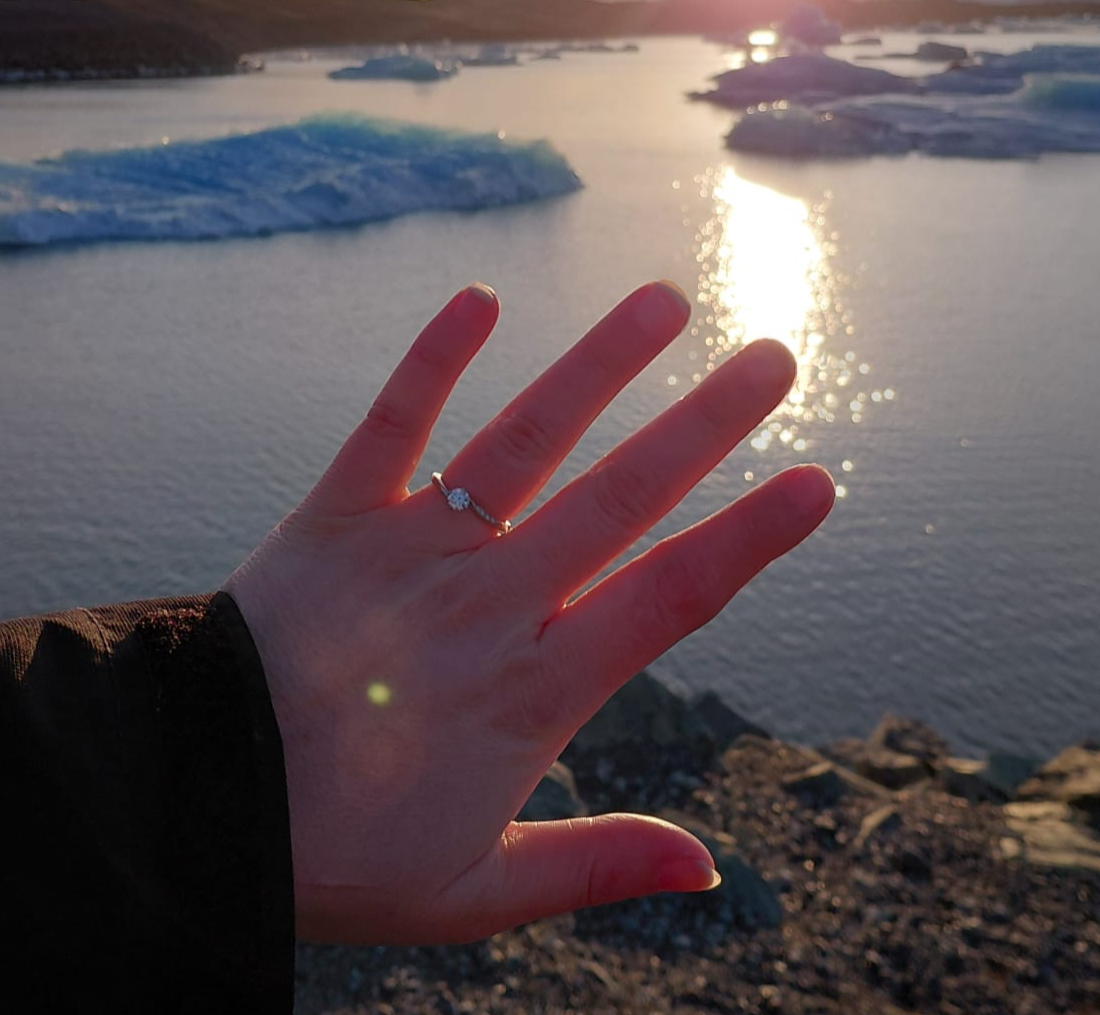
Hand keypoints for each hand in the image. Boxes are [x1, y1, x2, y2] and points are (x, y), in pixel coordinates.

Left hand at [224, 281, 833, 944]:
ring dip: (599, 367)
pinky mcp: (340, 514)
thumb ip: (595, 866)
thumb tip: (710, 869)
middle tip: (773, 358)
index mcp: (534, 688)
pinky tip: (481, 297)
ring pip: (526, 441)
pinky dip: (435, 358)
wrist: (194, 802)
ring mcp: (416, 546)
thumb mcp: (475, 890)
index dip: (749, 537)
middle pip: (620, 496)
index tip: (817, 481)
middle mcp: (489, 600)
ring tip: (663, 302)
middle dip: (705, 425)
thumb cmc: (335, 854)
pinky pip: (394, 421)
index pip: (669, 596)